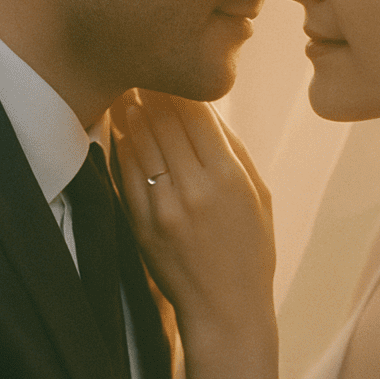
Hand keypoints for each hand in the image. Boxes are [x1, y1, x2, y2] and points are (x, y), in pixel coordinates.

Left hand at [110, 89, 277, 378]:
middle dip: (152, 93)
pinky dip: (124, 146)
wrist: (226, 307)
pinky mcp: (143, 224)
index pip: (197, 115)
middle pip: (166, 123)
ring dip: (133, 113)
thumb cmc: (251, 249)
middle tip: (141, 70)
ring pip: (142, 143)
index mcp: (228, 177)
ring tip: (127, 91)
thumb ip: (234, 150)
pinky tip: (121, 128)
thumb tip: (210, 110)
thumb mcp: (258, 195)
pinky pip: (127, 174)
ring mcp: (165, 207)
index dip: (180, 88)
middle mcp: (194, 188)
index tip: (170, 70)